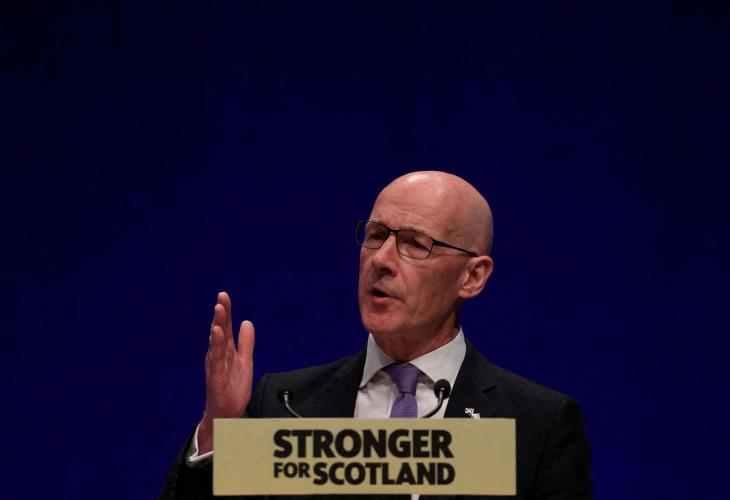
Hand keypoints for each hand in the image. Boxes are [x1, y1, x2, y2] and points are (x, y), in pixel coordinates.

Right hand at [197, 291, 254, 453]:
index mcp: (225, 350)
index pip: (225, 327)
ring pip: (216, 342)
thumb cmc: (232, 388)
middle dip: (220, 313)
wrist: (227, 413)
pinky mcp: (215, 376)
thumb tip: (247, 322)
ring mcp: (215, 365)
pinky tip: (216, 333)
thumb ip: (246, 343)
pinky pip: (216, 359)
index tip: (224, 295)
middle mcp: (217, 355)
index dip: (226, 311)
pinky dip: (216, 345)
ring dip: (217, 324)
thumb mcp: (244, 361)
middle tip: (221, 297)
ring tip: (219, 309)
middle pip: (219, 330)